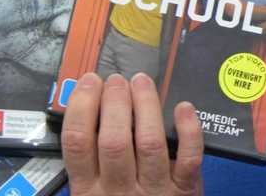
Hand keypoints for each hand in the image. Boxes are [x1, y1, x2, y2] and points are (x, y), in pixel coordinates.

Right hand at [61, 72, 204, 195]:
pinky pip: (189, 158)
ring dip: (146, 106)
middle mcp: (118, 191)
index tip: (90, 83)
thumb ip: (91, 161)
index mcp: (88, 190)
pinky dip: (188, 131)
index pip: (77, 143)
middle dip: (114, 102)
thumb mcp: (93, 192)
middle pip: (114, 140)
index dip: (82, 106)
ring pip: (150, 143)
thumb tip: (92, 109)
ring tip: (141, 82)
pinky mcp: (184, 190)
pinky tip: (183, 107)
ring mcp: (154, 190)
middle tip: (117, 80)